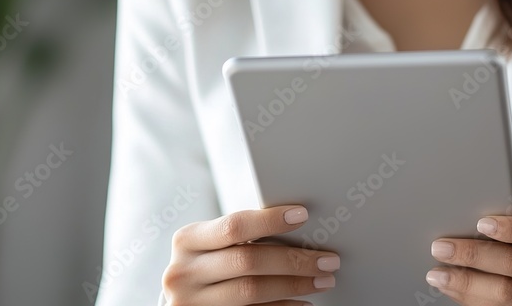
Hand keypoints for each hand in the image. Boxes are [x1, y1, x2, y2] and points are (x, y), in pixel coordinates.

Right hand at [163, 205, 339, 305]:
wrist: (185, 297)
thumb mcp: (212, 244)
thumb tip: (298, 222)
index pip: (234, 226)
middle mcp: (182, 272)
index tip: (303, 215)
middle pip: (248, 261)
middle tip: (329, 259)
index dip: (270, 220)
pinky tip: (303, 302)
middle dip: (294, 259)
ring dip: (295, 284)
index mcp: (187, 240)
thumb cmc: (209, 263)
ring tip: (323, 279)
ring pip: (252, 290)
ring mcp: (191, 302)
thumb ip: (239, 235)